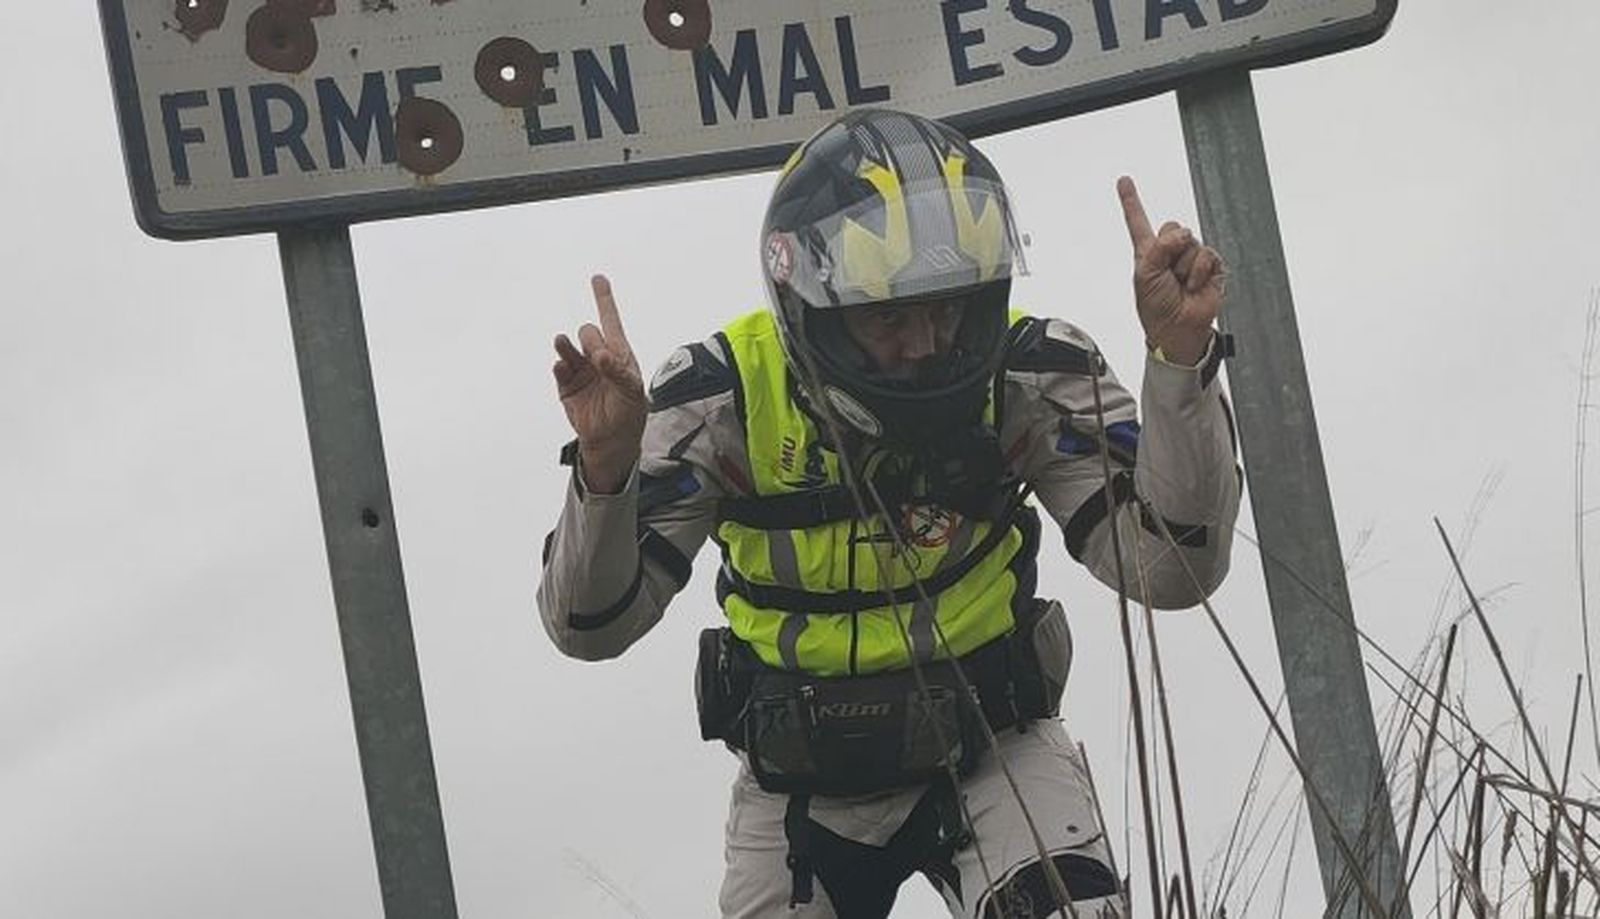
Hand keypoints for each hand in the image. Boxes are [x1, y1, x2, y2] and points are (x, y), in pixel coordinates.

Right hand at [553, 274, 646, 492]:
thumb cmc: (628, 412)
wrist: (612, 440)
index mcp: (618, 353)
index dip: (604, 299)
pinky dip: (559, 365)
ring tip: (563, 344)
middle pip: (588, 332)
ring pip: (568, 347)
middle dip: (591, 338)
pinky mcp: (566, 385)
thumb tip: (599, 356)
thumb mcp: (631, 392)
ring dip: (566, 345)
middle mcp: (597, 357)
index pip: (610, 321)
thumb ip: (618, 371)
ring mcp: (580, 370)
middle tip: (598, 359)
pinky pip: (560, 369)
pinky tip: (561, 365)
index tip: (598, 278)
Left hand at [1117, 176, 1225, 365]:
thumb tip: (1184, 234)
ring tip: (1181, 284)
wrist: (1177, 329)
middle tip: (1168, 274)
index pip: (1138, 222)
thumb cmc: (1156, 307)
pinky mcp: (1210, 267)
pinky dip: (1199, 271)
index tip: (1124, 181)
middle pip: (1173, 227)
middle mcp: (1169, 252)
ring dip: (1184, 266)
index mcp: (1148, 252)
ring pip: (1191, 241)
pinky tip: (1194, 286)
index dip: (1131, 201)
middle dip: (1170, 248)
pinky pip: (1207, 254)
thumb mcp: (1145, 275)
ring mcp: (1190, 258)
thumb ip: (1159, 248)